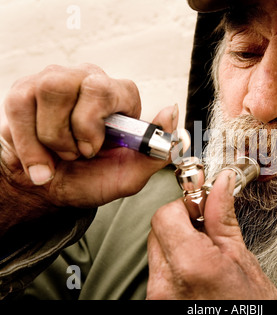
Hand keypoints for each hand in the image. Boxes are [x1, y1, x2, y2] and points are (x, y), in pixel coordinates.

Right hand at [0, 64, 176, 207]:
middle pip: (90, 84)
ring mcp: (57, 81)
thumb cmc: (90, 178)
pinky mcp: (24, 91)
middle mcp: (90, 81)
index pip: (122, 90)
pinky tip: (39, 159)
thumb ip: (157, 149)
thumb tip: (172, 112)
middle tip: (78, 153)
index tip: (95, 150)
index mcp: (119, 98)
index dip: (104, 123)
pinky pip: (21, 105)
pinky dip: (29, 143)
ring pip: (53, 91)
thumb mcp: (130, 173)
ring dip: (53, 136)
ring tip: (60, 153)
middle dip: (80, 130)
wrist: (51, 189)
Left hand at [147, 170, 276, 299]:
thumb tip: (220, 185)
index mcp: (191, 265)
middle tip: (205, 228)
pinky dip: (173, 260)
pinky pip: (157, 268)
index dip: (185, 206)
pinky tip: (195, 266)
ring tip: (203, 251)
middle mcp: (166, 283)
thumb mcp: (241, 256)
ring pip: (155, 247)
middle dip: (180, 222)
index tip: (201, 208)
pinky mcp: (156, 301)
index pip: (165, 215)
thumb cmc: (251, 305)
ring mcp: (158, 295)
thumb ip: (222, 216)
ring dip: (176, 241)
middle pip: (157, 229)